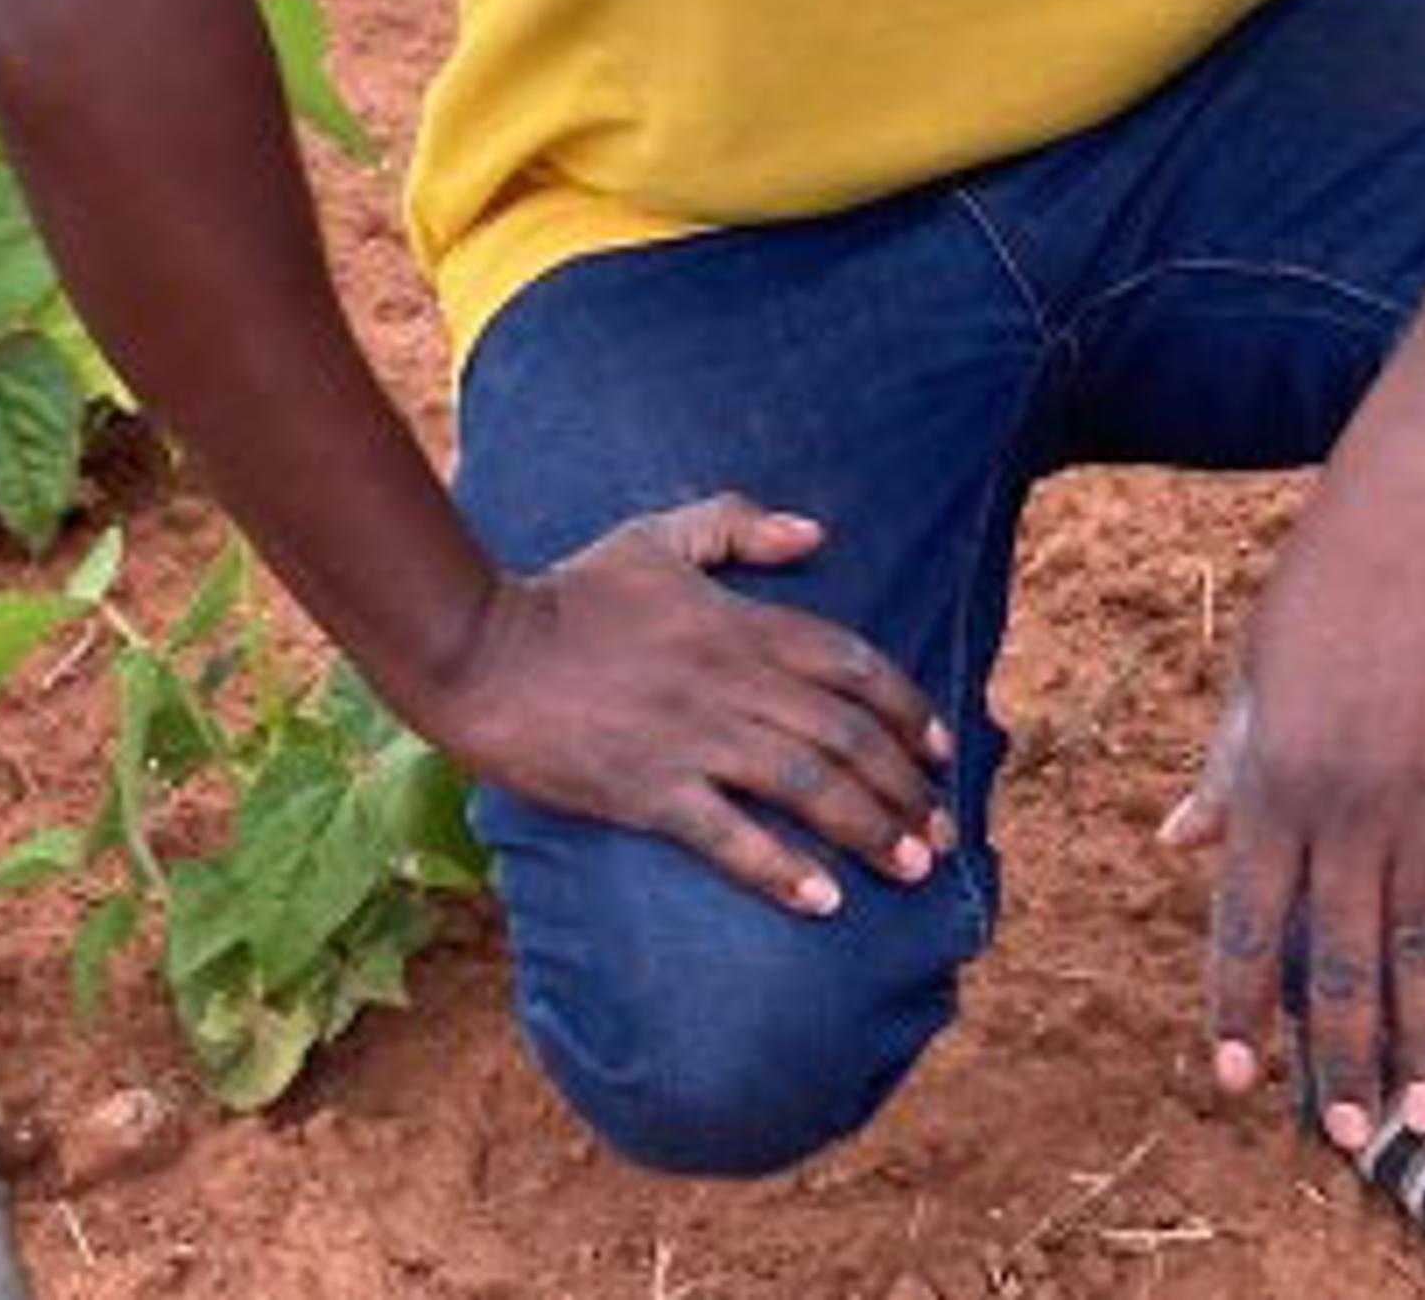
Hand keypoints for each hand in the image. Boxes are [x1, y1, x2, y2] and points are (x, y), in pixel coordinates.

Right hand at [432, 492, 956, 916]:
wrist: (483, 650)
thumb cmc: (570, 593)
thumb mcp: (656, 537)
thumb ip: (738, 525)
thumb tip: (818, 533)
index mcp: (740, 624)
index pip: (850, 665)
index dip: (906, 708)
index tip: (940, 748)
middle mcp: (731, 683)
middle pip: (843, 736)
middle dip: (904, 787)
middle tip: (941, 832)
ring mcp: (692, 739)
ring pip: (805, 787)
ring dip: (868, 829)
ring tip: (909, 867)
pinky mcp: (648, 791)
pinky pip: (729, 838)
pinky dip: (780, 870)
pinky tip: (822, 901)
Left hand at [1161, 480, 1424, 1147]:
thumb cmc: (1325, 581)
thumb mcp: (1253, 672)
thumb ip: (1226, 769)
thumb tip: (1177, 847)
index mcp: (1275, 779)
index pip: (1250, 923)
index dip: (1243, 1009)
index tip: (1238, 1081)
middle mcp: (1350, 805)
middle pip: (1343, 959)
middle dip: (1342, 1056)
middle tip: (1349, 1133)